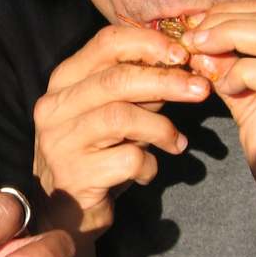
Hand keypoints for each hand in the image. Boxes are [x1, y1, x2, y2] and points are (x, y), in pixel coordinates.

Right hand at [31, 23, 210, 231]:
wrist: (64, 212)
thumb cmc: (96, 154)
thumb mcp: (113, 113)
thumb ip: (138, 89)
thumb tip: (183, 65)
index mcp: (64, 81)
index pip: (106, 43)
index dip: (149, 44)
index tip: (183, 55)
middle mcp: (55, 106)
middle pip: (116, 79)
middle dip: (166, 81)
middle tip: (200, 89)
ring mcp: (60, 141)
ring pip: (121, 117)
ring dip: (161, 127)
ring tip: (177, 142)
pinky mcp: (74, 174)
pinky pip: (127, 159)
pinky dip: (149, 165)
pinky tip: (147, 171)